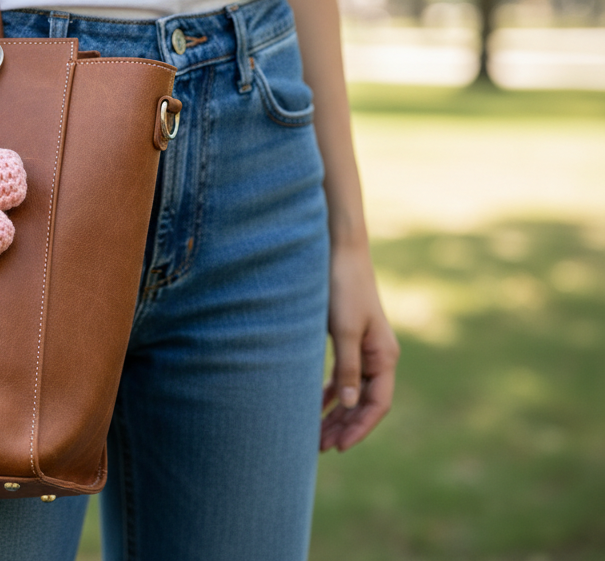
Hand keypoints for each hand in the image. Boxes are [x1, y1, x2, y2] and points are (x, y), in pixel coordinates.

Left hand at [320, 240, 399, 451]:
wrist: (340, 253)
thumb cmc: (343, 288)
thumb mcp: (343, 330)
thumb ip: (347, 368)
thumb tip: (347, 405)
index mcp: (385, 356)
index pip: (377, 404)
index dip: (359, 428)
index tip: (340, 447)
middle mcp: (379, 357)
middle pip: (364, 403)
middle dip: (345, 426)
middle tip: (320, 448)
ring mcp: (365, 349)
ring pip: (352, 392)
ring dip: (336, 414)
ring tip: (316, 435)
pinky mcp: (349, 341)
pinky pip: (343, 376)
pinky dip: (329, 393)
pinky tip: (315, 406)